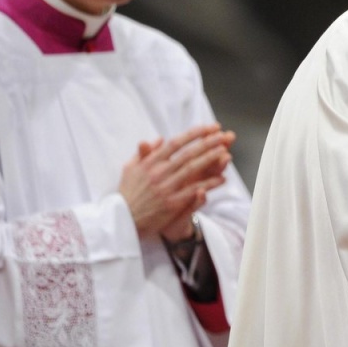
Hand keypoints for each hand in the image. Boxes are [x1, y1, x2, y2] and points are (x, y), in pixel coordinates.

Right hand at [119, 124, 234, 238]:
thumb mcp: (130, 168)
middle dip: (207, 143)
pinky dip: (209, 184)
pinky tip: (221, 179)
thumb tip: (160, 138)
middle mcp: (159, 172)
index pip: (175, 143)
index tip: (208, 128)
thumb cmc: (127, 192)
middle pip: (187, 154)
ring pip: (192, 169)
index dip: (194, 134)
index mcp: (150, 162)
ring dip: (210, 160)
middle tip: (222, 136)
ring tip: (225, 152)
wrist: (123, 218)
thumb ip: (145, 152)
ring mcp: (166, 187)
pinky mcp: (172, 203)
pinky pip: (194, 190)